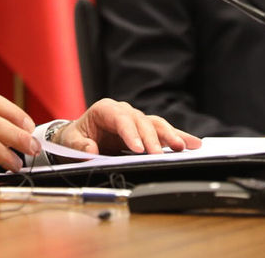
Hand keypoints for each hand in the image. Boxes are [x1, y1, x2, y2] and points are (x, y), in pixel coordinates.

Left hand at [54, 98, 201, 154]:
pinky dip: (178, 137)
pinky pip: (164, 132)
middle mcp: (125, 111)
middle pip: (142, 122)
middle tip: (159, 155)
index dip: (131, 133)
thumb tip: (91, 151)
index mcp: (105, 109)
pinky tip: (194, 143)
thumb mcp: (70, 141)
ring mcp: (137, 120)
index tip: (138, 149)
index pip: (121, 118)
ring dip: (170, 135)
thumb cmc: (76, 137)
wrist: (81, 136)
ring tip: (183, 147)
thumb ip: (79, 146)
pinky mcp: (146, 130)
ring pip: (157, 124)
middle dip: (152, 138)